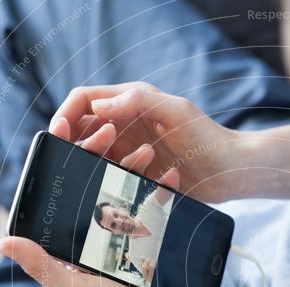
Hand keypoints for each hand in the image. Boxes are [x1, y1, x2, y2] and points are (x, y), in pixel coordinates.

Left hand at [0, 121, 180, 286]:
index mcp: (73, 240)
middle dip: (106, 154)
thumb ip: (40, 265)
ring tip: (147, 150)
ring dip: (136, 166)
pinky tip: (170, 175)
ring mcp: (126, 235)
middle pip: (98, 183)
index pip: (65, 191)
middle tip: (114, 134)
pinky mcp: (152, 240)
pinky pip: (156, 208)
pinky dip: (163, 190)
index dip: (67, 159)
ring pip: (128, 190)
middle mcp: (96, 233)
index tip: (73, 134)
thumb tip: (2, 242)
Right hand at [52, 82, 241, 201]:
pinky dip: (122, 181)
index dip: (65, 114)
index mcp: (129, 103)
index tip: (57, 132)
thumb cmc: (208, 138)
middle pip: (81, 132)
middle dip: (77, 143)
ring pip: (95, 159)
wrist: (231, 172)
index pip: (83, 101)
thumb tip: (97, 107)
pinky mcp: (136, 177)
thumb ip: (139, 102)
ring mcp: (129, 153)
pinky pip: (114, 180)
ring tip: (141, 160)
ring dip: (103, 164)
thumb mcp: (176, 112)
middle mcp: (124, 127)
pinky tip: (149, 181)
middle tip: (90, 153)